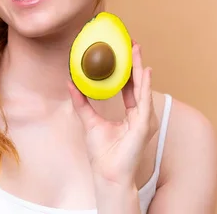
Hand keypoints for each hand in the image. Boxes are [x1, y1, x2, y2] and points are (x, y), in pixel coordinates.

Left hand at [68, 42, 158, 186]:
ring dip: (140, 67)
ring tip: (136, 50)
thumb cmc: (102, 153)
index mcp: (130, 115)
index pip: (130, 87)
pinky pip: (144, 100)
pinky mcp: (143, 124)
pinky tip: (144, 70)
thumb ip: (81, 102)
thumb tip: (70, 83)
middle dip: (135, 63)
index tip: (123, 53)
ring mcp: (144, 119)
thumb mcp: (89, 121)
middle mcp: (139, 115)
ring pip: (143, 87)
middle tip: (132, 43)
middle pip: (138, 83)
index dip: (127, 70)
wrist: (108, 173)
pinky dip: (145, 84)